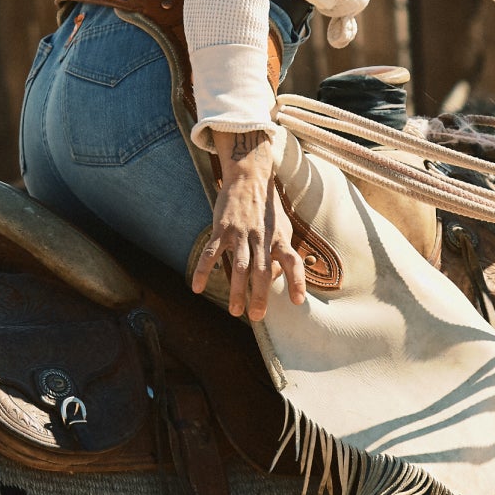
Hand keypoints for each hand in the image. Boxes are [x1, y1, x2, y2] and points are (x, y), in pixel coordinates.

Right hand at [192, 129, 308, 320]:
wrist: (249, 178)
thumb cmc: (267, 209)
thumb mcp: (281, 228)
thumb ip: (280, 253)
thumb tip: (275, 279)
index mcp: (280, 238)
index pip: (293, 262)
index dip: (297, 281)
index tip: (298, 301)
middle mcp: (262, 237)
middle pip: (263, 270)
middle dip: (260, 295)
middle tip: (257, 316)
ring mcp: (241, 233)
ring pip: (239, 266)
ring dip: (237, 290)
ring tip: (235, 311)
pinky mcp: (222, 229)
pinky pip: (211, 253)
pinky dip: (203, 271)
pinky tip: (197, 287)